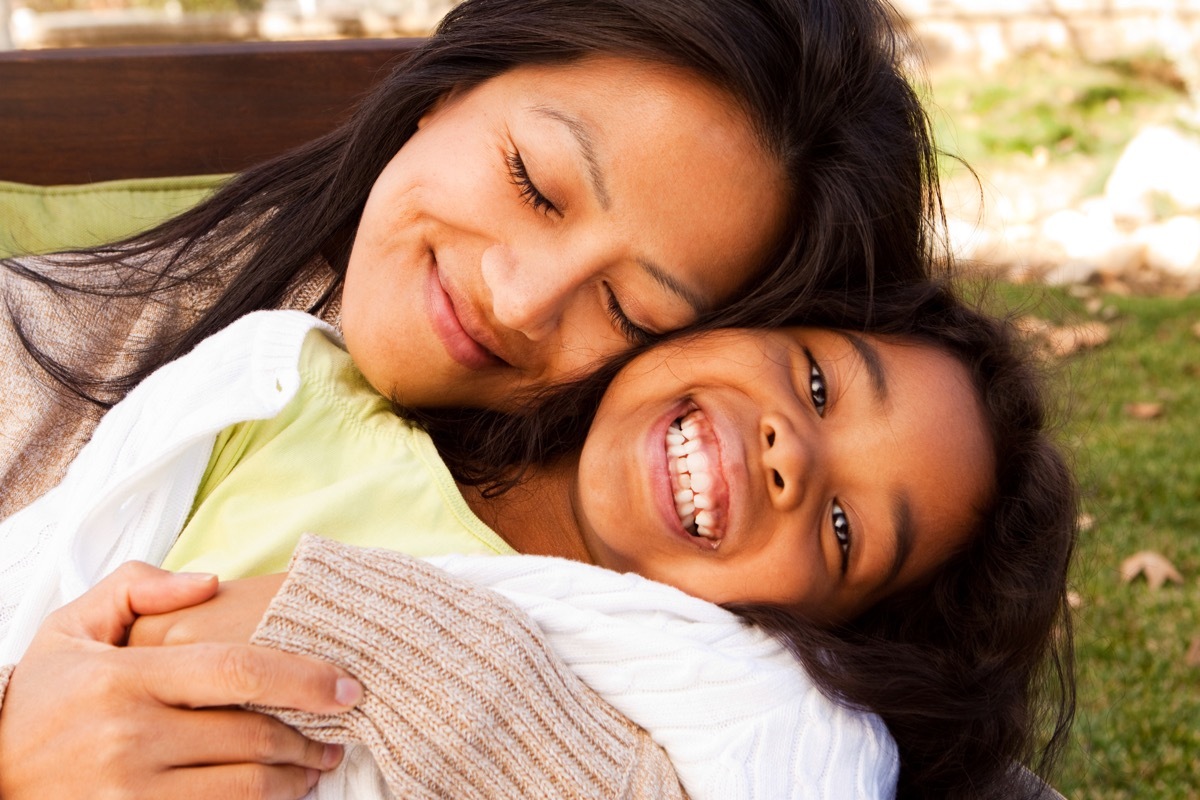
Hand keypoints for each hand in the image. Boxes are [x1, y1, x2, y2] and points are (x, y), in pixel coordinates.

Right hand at [0, 562, 361, 799]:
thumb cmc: (41, 696)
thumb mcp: (73, 626)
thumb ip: (139, 587)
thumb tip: (210, 582)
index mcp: (125, 678)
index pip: (236, 672)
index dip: (304, 679)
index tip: (348, 688)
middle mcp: (129, 737)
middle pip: (250, 737)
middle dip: (309, 737)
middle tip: (339, 732)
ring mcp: (129, 793)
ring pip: (242, 788)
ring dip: (293, 781)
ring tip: (316, 768)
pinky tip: (277, 796)